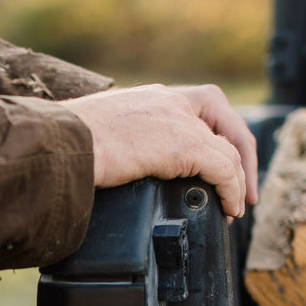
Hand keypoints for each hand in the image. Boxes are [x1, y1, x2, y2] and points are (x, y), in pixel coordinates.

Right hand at [61, 84, 258, 217]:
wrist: (62, 144)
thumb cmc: (66, 145)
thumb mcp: (100, 134)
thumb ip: (121, 142)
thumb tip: (119, 167)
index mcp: (150, 97)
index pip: (199, 106)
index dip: (218, 133)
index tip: (220, 162)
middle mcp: (170, 101)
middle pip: (224, 119)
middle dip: (241, 153)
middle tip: (243, 186)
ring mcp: (179, 121)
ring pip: (228, 149)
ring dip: (238, 181)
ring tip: (235, 208)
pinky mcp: (185, 145)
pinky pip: (223, 169)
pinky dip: (232, 190)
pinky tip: (228, 208)